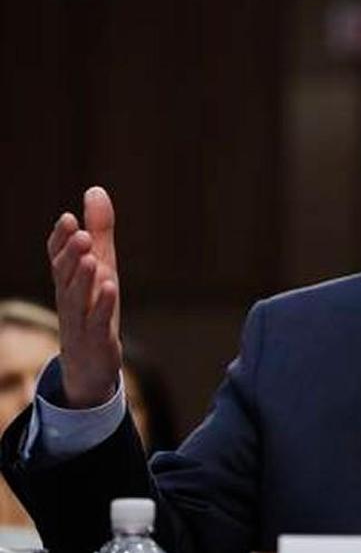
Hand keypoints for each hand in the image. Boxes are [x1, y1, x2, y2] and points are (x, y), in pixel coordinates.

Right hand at [47, 187, 122, 407]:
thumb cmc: (95, 306)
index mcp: (69, 281)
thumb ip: (99, 231)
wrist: (89, 363)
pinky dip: (102, 305)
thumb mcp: (101, 265)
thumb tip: (95, 190)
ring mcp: (80, 320)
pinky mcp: (96, 339)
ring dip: (83, 278)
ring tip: (91, 257)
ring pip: (77, 298)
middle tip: (79, 233)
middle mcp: (70, 298)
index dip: (60, 240)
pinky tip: (110, 288)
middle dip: (71, 254)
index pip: (58, 258)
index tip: (68, 217)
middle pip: (65, 275)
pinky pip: (97, 321)